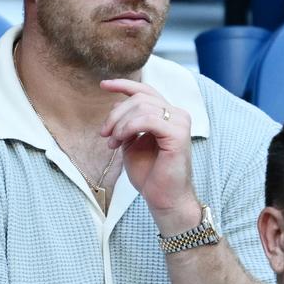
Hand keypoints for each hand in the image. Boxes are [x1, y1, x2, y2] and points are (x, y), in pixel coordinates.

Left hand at [99, 78, 200, 232]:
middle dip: (115, 114)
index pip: (145, 90)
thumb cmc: (149, 174)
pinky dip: (129, 128)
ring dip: (120, 124)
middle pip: (139, 98)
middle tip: (104, 135)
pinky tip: (121, 141)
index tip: (103, 85)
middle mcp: (177, 115)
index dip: (123, 84)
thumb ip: (127, 124)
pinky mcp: (178, 135)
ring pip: (141, 107)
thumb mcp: (132, 143)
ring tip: (112, 143)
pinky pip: (148, 119)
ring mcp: (180, 123)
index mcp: (167, 115)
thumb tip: (116, 105)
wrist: (164, 199)